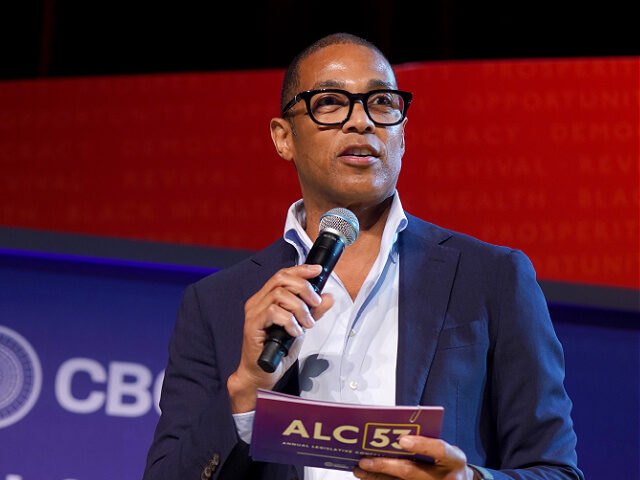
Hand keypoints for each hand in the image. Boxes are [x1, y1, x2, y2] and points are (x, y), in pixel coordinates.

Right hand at [227, 264, 333, 412]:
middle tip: (315, 304)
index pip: (283, 275)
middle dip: (303, 288)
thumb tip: (327, 297)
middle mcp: (258, 302)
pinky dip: (289, 320)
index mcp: (266, 298)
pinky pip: (272, 312)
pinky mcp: (252, 326)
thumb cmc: (277, 351)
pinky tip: (295, 332)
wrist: (262, 374)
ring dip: (299, 308)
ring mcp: (253, 313)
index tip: (317, 271)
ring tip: (306, 324)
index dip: (301, 270)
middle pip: (281, 279)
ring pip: (279, 295)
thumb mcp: (301, 327)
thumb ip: (313, 312)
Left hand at [354, 436, 474, 479]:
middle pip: (412, 472)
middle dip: (386, 465)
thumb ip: (427, 443)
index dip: (421, 445)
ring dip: (377, 477)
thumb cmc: (448, 463)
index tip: (402, 440)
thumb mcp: (447, 451)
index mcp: (454, 460)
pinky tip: (369, 477)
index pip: (440, 450)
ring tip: (359, 469)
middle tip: (365, 460)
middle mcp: (446, 478)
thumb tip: (393, 434)